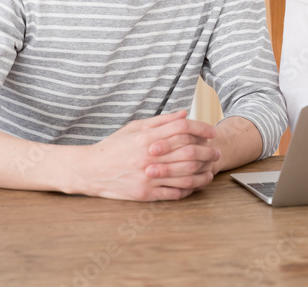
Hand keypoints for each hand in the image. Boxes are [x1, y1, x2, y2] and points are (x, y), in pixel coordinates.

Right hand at [75, 110, 219, 200]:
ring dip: (203, 173)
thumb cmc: (113, 147)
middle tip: (217, 152)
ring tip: (211, 170)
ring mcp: (147, 176)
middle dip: (208, 152)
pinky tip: (196, 184)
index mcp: (146, 137)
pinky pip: (174, 193)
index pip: (182, 128)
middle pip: (188, 152)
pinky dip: (189, 189)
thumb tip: (184, 114)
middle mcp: (149, 156)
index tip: (212, 132)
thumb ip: (161, 121)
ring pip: (185, 175)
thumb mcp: (134, 127)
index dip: (201, 128)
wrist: (90, 170)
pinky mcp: (145, 194)